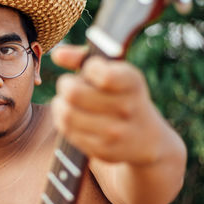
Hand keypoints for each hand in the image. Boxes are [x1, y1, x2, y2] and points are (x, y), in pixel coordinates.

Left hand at [50, 44, 170, 164]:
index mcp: (132, 83)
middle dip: (65, 84)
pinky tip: (71, 115)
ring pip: (66, 113)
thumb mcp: (113, 72)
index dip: (89, 68)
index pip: (102, 75)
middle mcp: (127, 109)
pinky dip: (62, 119)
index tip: (92, 70)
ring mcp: (115, 132)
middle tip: (69, 85)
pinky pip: (67, 130)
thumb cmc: (122, 95)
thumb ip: (83, 58)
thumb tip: (57, 54)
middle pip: (73, 93)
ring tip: (67, 100)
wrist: (146, 139)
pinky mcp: (102, 150)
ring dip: (60, 103)